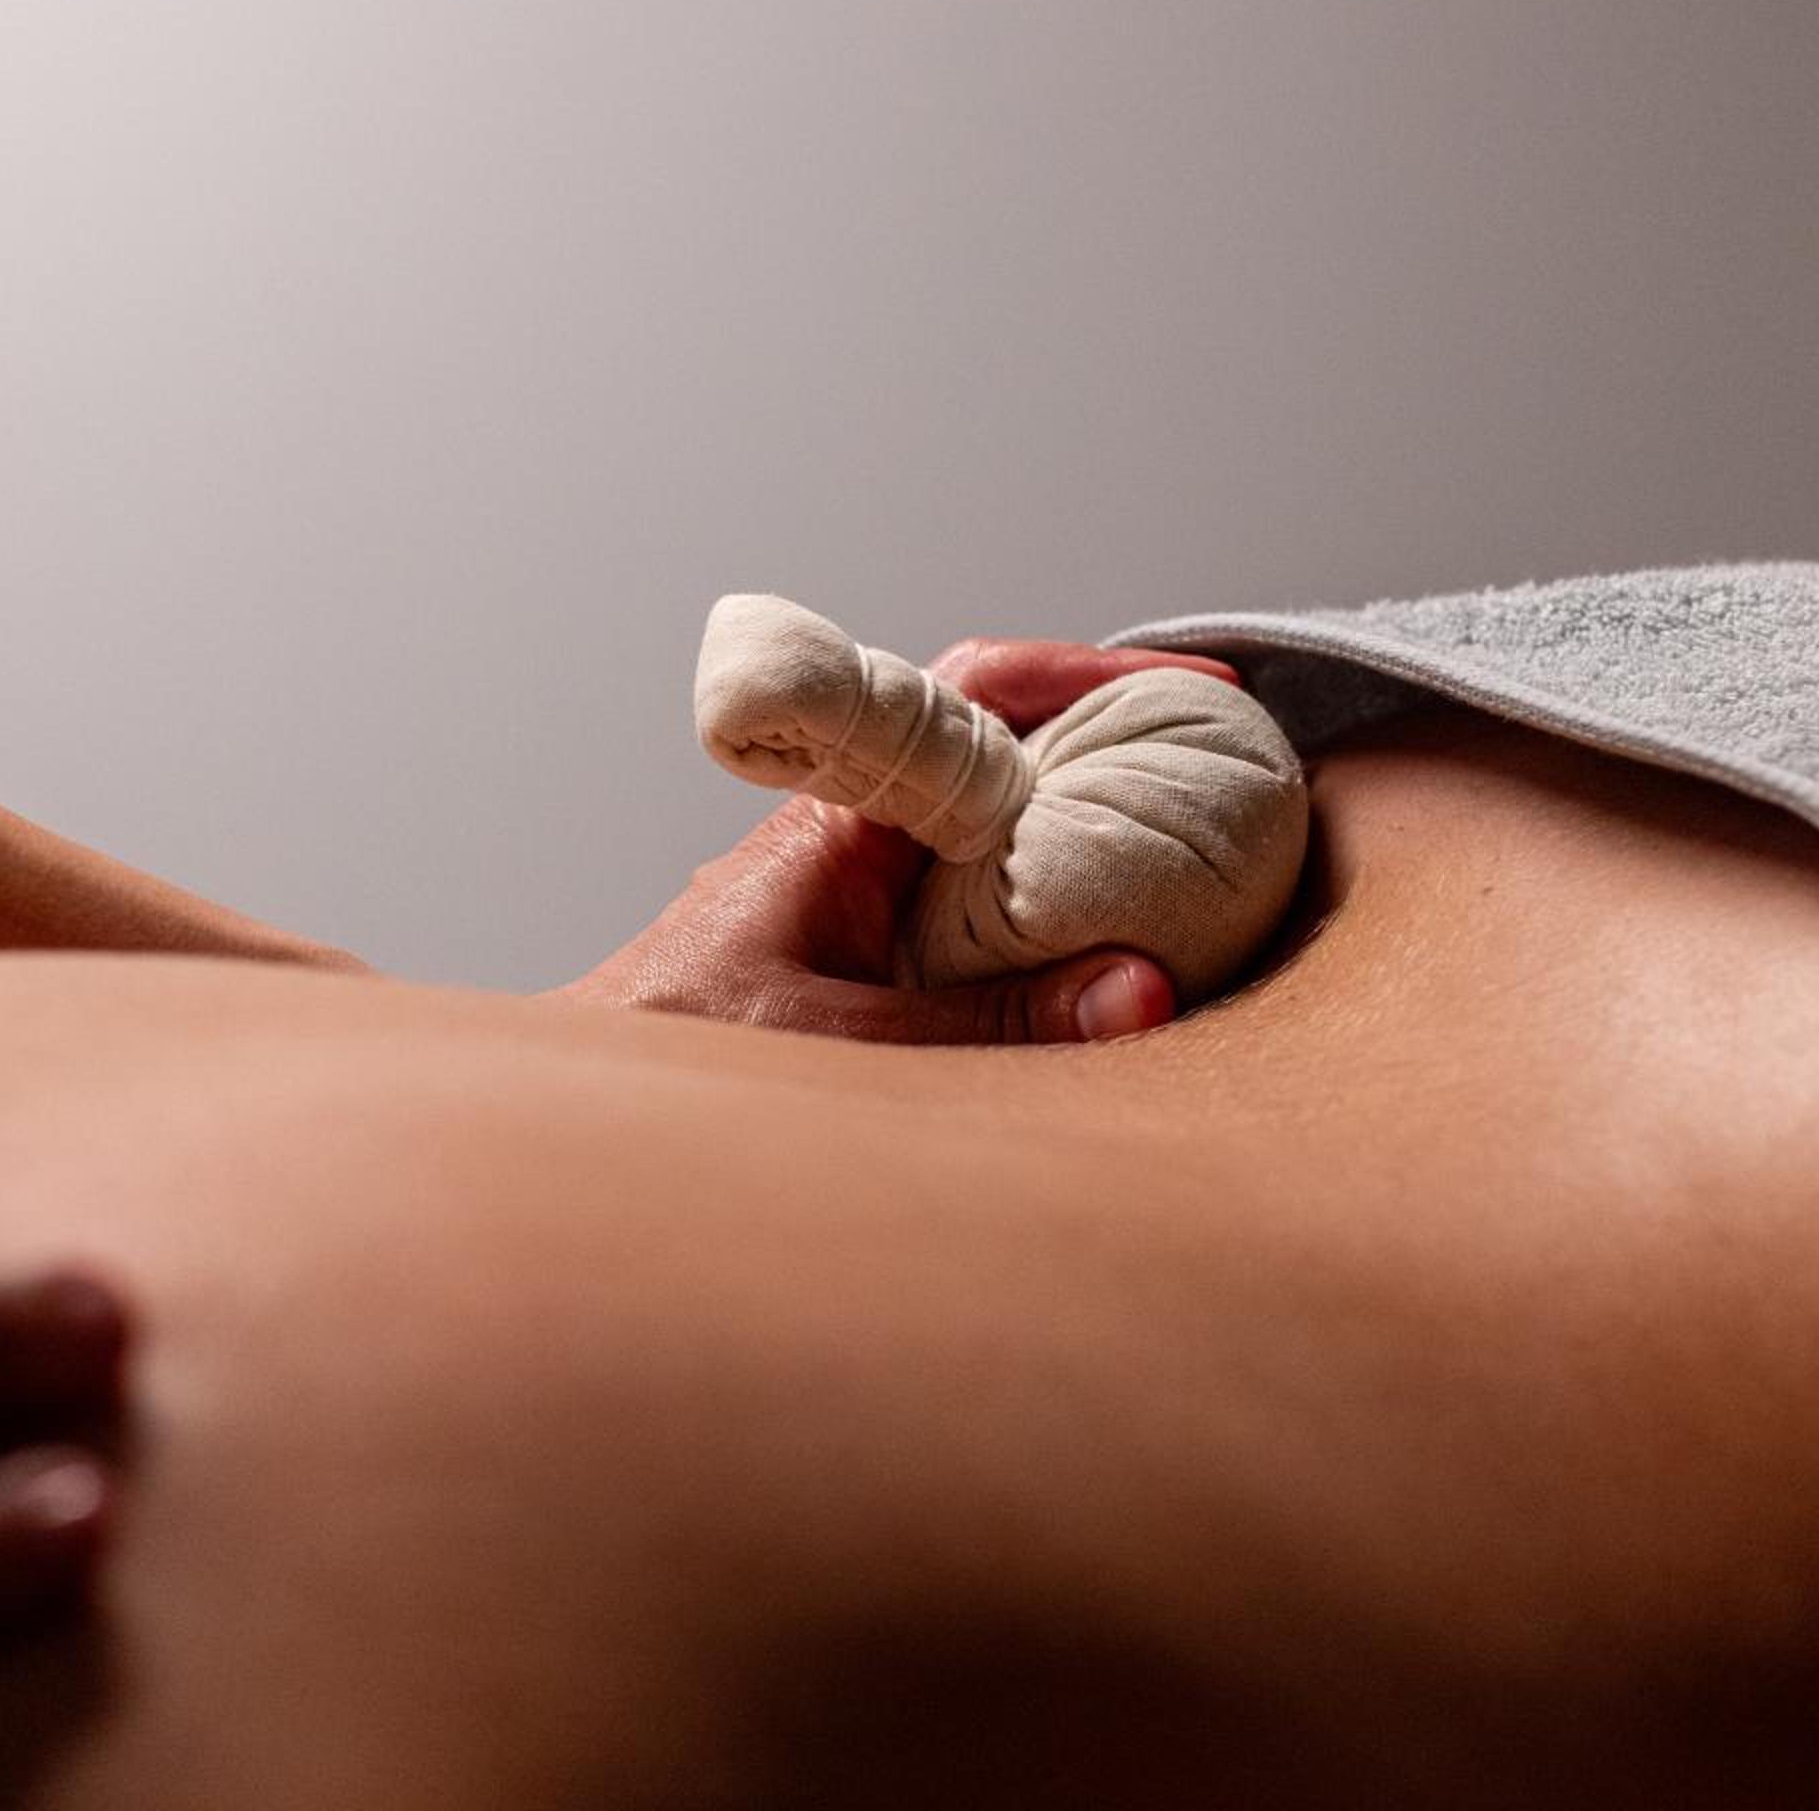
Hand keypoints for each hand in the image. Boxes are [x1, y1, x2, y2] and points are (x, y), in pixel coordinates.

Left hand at [562, 637, 1245, 1043]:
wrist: (588, 1140)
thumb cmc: (671, 1070)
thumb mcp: (841, 1054)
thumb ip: (990, 1028)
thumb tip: (1139, 990)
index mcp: (833, 822)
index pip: (968, 698)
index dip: (1080, 678)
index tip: (1185, 693)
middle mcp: (850, 843)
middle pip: (1005, 754)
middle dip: (1115, 750)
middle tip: (1230, 769)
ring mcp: (860, 901)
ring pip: (998, 833)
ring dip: (1089, 831)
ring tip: (1206, 846)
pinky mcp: (869, 966)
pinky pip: (983, 908)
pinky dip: (1054, 911)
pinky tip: (1120, 948)